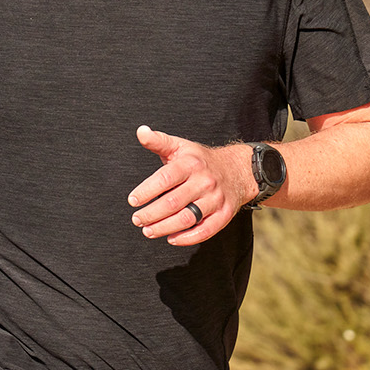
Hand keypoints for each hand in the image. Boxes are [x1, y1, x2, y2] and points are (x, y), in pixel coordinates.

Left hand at [128, 127, 254, 245]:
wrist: (237, 170)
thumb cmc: (200, 160)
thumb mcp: (180, 146)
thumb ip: (158, 141)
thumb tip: (140, 131)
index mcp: (190, 164)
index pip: (165, 179)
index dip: (146, 191)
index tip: (132, 201)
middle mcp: (204, 181)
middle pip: (173, 202)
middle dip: (151, 214)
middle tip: (137, 220)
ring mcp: (216, 199)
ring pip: (188, 218)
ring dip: (165, 228)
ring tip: (148, 231)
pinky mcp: (225, 214)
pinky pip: (206, 230)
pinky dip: (188, 238)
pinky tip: (171, 238)